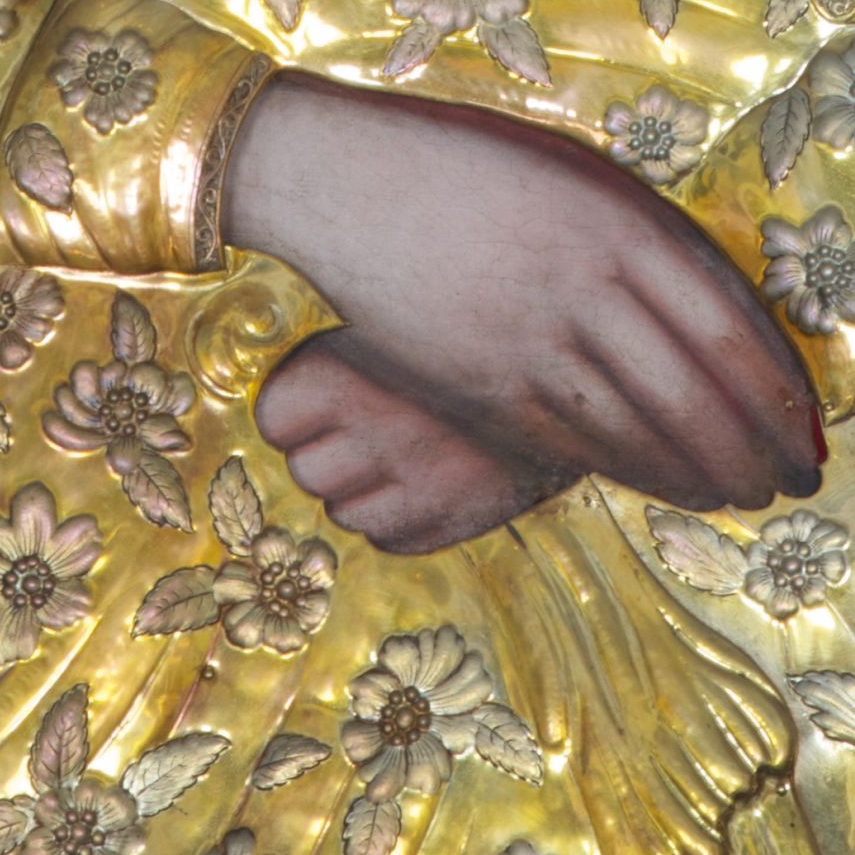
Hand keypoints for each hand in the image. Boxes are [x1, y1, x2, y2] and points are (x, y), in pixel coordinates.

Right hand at [224, 74, 823, 511]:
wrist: (351, 183)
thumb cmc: (479, 169)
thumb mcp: (580, 177)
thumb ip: (650, 241)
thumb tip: (729, 324)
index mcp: (620, 222)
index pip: (729, 328)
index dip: (781, 394)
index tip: (811, 430)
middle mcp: (582, 285)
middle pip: (696, 393)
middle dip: (758, 451)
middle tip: (794, 482)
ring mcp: (527, 341)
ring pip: (641, 431)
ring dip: (707, 475)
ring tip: (745, 495)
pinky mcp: (480, 387)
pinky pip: (575, 446)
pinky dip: (636, 474)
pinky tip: (671, 488)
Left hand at [256, 329, 574, 551]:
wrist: (579, 361)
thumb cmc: (474, 330)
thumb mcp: (402, 316)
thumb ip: (346, 342)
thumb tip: (281, 357)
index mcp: (347, 371)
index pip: (275, 418)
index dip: (293, 412)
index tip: (321, 396)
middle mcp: (372, 431)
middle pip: (307, 472)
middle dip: (326, 455)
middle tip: (364, 428)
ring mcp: (412, 481)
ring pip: (343, 513)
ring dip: (360, 490)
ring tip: (398, 453)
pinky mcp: (451, 519)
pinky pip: (389, 539)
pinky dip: (396, 519)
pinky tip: (423, 481)